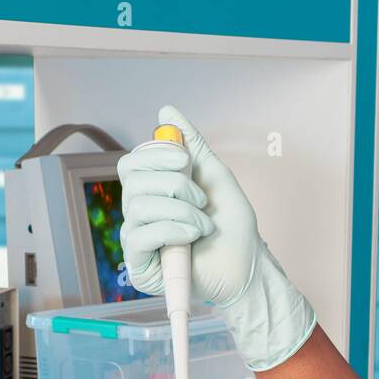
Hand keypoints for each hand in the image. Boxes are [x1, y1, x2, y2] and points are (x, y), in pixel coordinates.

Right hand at [117, 105, 316, 370]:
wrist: (247, 268)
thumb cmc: (233, 227)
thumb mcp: (214, 177)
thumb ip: (191, 145)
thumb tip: (166, 110)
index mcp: (153, 191)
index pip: (132, 162)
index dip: (155, 154)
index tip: (187, 161)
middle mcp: (140, 213)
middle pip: (131, 179)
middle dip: (173, 183)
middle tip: (201, 199)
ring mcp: (138, 239)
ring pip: (138, 206)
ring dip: (180, 210)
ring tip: (204, 224)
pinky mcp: (139, 266)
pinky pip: (140, 235)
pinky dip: (171, 229)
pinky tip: (192, 237)